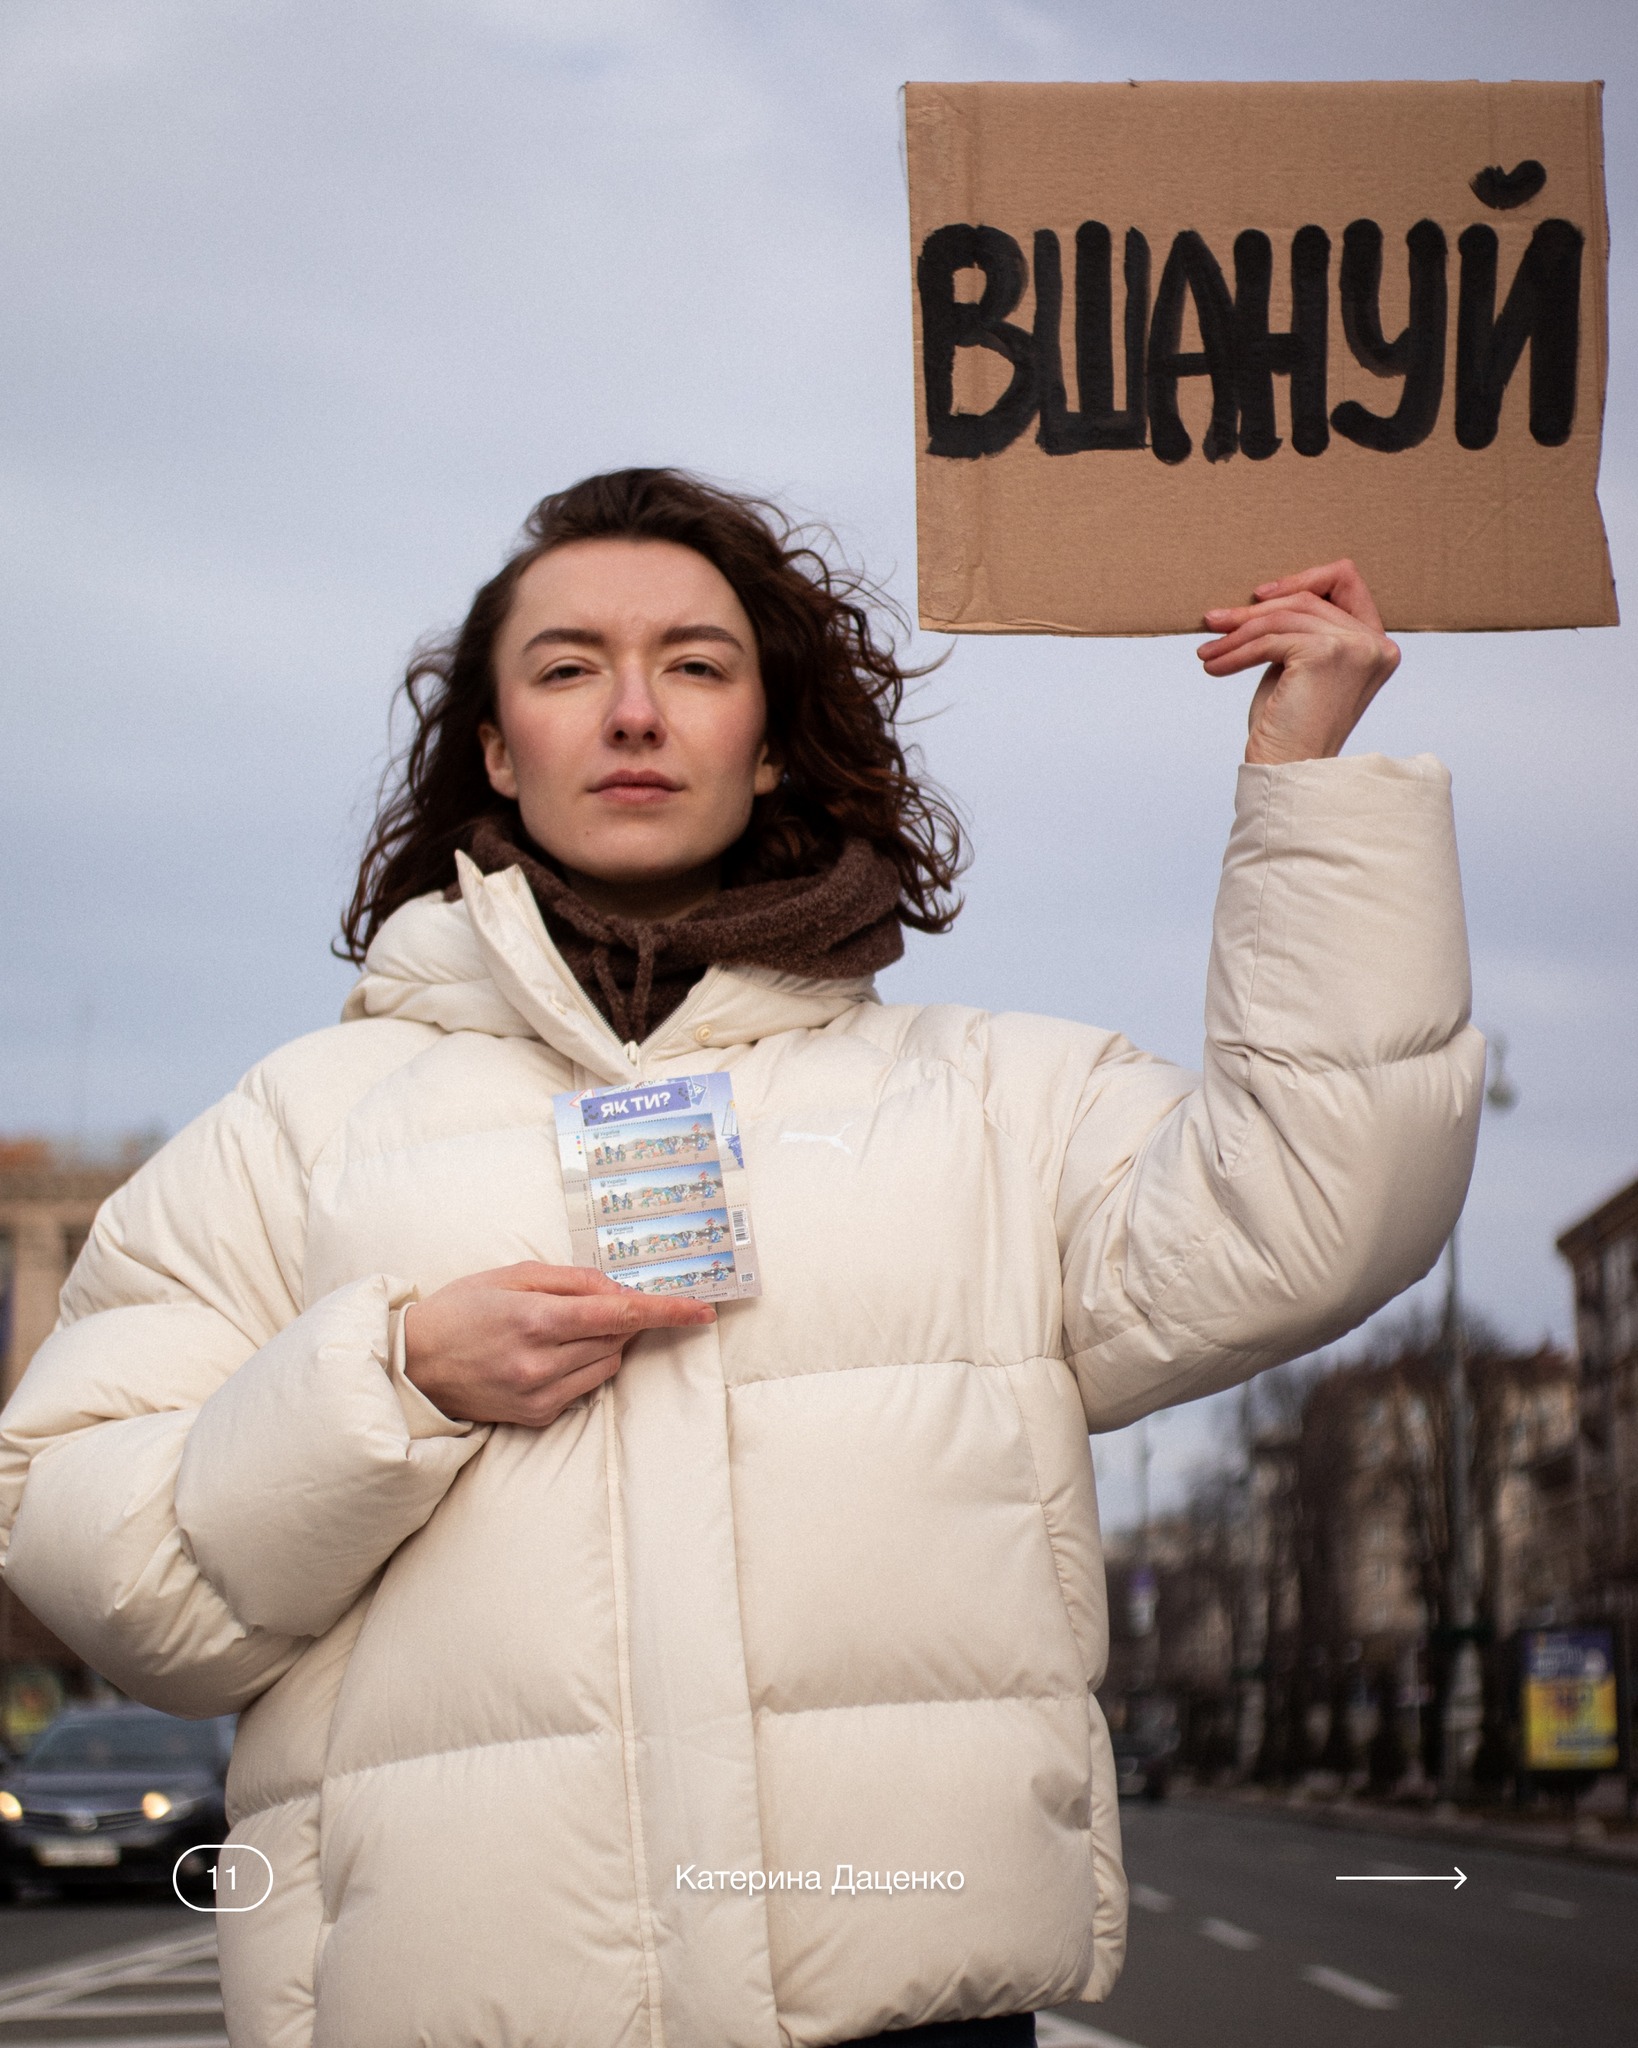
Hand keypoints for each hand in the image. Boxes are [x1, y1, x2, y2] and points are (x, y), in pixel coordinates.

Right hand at [403, 1261, 714, 1426]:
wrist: (415, 1365)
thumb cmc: (462, 1309)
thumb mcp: (513, 1275)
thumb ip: (572, 1280)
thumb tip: (620, 1288)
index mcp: (537, 1319)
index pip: (621, 1313)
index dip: (667, 1311)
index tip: (702, 1310)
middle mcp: (542, 1362)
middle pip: (618, 1338)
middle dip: (623, 1318)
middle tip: (596, 1304)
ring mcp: (541, 1394)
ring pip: (608, 1364)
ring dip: (605, 1342)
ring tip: (563, 1328)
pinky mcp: (538, 1416)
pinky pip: (586, 1387)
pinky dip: (584, 1366)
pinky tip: (552, 1354)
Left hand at [1196, 559, 1399, 765]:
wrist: (1288, 770)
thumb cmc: (1289, 726)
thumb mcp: (1299, 667)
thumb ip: (1299, 630)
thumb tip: (1264, 596)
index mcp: (1376, 643)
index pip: (1345, 580)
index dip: (1302, 579)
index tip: (1258, 597)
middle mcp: (1375, 642)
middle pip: (1308, 598)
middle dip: (1254, 612)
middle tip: (1213, 622)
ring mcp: (1356, 646)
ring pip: (1284, 617)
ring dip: (1237, 634)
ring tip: (1207, 652)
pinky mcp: (1327, 653)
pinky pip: (1270, 639)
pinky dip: (1236, 652)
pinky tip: (1214, 666)